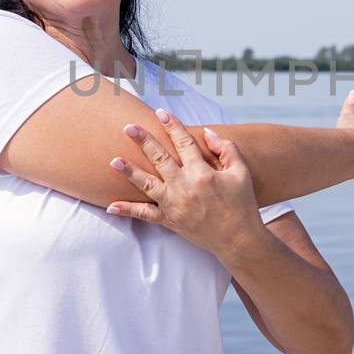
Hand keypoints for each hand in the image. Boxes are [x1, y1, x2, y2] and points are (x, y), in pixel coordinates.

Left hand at [105, 109, 261, 257]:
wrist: (239, 240)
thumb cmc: (242, 204)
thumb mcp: (241, 172)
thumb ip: (226, 148)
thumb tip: (206, 131)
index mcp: (203, 173)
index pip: (184, 143)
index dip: (173, 126)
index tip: (161, 113)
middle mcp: (185, 187)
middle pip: (160, 159)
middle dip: (144, 141)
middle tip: (128, 127)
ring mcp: (174, 205)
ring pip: (146, 184)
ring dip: (129, 172)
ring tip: (113, 160)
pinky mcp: (169, 221)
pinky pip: (144, 215)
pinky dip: (127, 210)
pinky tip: (111, 206)